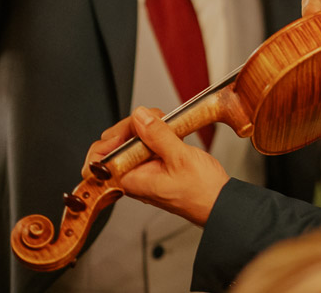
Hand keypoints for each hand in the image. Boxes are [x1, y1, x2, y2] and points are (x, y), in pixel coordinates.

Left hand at [83, 107, 228, 225]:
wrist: (220, 202)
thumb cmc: (202, 191)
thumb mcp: (180, 157)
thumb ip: (157, 135)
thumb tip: (140, 116)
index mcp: (131, 180)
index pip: (100, 158)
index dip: (111, 137)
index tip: (132, 124)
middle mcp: (133, 178)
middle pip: (115, 145)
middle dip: (132, 126)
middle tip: (153, 118)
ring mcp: (143, 172)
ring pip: (131, 143)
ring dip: (145, 128)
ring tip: (163, 122)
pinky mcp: (154, 167)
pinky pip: (145, 146)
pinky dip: (155, 134)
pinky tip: (168, 131)